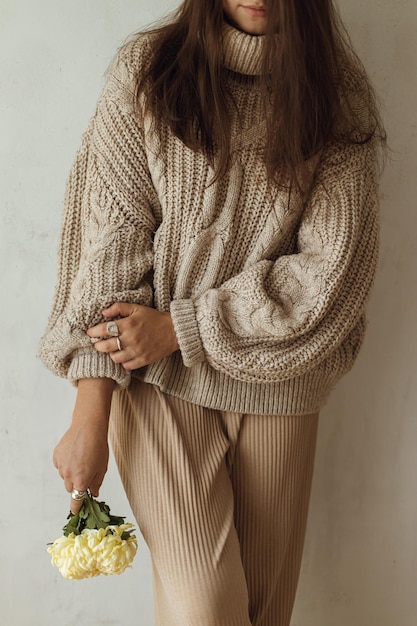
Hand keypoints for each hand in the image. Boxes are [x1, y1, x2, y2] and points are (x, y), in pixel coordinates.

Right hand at [53, 378, 112, 513]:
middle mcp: (68, 475)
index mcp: (80, 480)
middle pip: (70, 488)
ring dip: (71, 473)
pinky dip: (66, 463)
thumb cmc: (98, 446)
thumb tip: (93, 493)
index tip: (76, 513)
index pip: (76, 501)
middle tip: (87, 474)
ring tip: (82, 459)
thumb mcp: (102, 467)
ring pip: (65, 476)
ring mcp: (60, 465)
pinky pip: (60, 465)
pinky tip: (74, 454)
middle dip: (77, 485)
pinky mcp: (56, 456)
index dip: (76, 508)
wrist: (88, 427)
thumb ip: (96, 483)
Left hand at [87, 303, 178, 369]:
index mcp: (128, 324)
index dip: (93, 332)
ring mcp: (137, 351)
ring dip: (111, 354)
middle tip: (98, 343)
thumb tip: (103, 312)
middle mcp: (131, 339)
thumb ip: (119, 307)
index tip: (90, 333)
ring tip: (113, 349)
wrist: (174, 330)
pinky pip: (126, 365)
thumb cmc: (154, 318)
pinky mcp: (143, 360)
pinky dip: (123, 362)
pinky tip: (124, 355)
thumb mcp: (137, 308)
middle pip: (105, 347)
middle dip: (98, 345)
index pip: (104, 329)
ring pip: (114, 358)